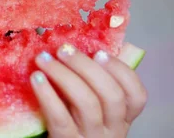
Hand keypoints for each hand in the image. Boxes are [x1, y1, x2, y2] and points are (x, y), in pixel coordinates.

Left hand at [30, 42, 146, 137]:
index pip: (136, 96)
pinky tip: (36, 78)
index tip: (100, 52)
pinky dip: (47, 94)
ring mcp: (90, 137)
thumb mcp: (88, 106)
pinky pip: (60, 118)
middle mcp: (112, 130)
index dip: (121, 71)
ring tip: (44, 59)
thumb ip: (90, 83)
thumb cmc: (70, 123)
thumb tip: (81, 45)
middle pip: (111, 95)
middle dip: (87, 67)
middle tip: (64, 49)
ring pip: (87, 104)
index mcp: (121, 118)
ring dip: (64, 75)